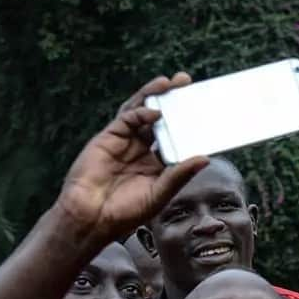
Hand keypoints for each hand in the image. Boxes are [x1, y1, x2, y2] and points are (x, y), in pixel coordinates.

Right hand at [56, 73, 207, 245]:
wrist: (92, 216)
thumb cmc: (126, 211)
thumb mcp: (160, 193)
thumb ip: (180, 174)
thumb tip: (205, 158)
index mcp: (158, 163)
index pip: (176, 136)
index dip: (187, 121)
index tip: (203, 107)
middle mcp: (142, 148)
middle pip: (160, 118)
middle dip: (172, 99)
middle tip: (187, 81)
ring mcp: (125, 141)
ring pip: (142, 111)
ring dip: (155, 95)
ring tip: (170, 82)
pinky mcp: (109, 137)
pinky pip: (126, 119)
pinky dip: (140, 112)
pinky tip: (155, 112)